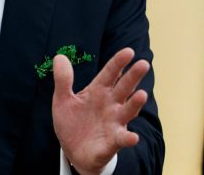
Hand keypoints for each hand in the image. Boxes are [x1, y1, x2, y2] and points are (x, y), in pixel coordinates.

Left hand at [52, 47, 149, 174]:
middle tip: (143, 63)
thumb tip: (60, 57)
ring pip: (128, 110)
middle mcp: (110, 104)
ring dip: (135, 103)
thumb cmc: (72, 122)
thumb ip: (63, 79)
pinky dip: (128, 138)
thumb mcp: (62, 100)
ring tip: (142, 94)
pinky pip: (122, 139)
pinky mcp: (113, 141)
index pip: (110, 73)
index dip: (118, 62)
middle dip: (133, 76)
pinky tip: (133, 137)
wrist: (72, 151)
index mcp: (98, 91)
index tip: (128, 51)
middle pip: (124, 87)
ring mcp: (114, 122)